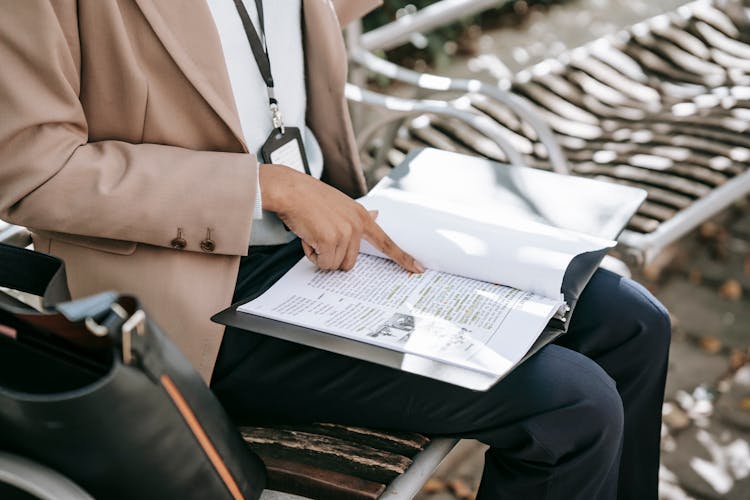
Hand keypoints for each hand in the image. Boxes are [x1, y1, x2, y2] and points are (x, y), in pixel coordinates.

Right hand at [259, 163, 423, 272]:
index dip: (402, 257)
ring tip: (312, 233)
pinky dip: (311, 254)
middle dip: (331, 256)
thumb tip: (376, 215)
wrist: (290, 190)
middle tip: (320, 236)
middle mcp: (357, 225)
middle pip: (350, 263)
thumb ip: (358, 216)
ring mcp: (345, 233)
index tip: (418, 269)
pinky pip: (322, 263)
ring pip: (334, 265)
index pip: (387, 242)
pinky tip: (307, 235)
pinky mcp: (330, 240)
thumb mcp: (341, 204)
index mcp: (362, 216)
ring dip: (320, 255)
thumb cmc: (309, 198)